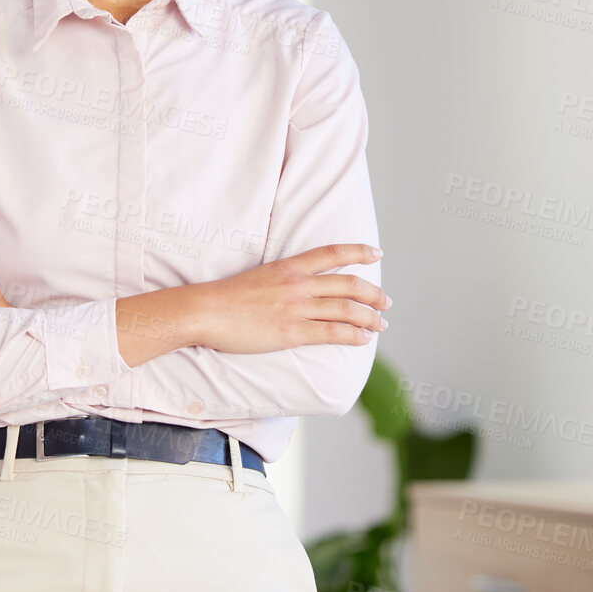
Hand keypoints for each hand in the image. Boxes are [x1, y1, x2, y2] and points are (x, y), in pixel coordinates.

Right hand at [184, 243, 388, 353]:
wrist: (206, 311)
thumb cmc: (227, 298)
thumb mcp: (260, 277)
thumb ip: (283, 281)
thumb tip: (301, 289)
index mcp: (289, 267)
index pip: (333, 254)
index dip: (359, 252)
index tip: (377, 254)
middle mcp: (298, 284)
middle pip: (348, 284)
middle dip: (373, 294)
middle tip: (386, 302)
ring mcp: (296, 308)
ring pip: (346, 309)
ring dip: (370, 317)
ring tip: (381, 324)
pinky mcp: (292, 332)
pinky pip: (332, 333)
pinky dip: (353, 335)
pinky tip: (363, 339)